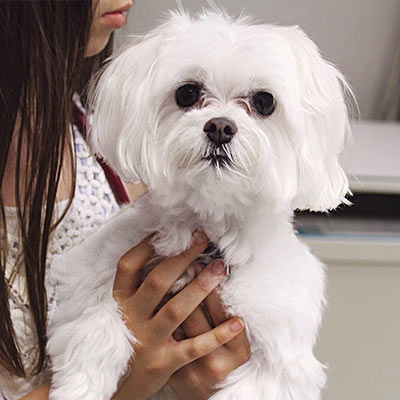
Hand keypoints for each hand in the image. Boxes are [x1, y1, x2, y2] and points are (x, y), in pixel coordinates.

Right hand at [112, 232, 244, 399]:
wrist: (118, 385)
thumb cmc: (126, 338)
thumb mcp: (124, 311)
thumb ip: (139, 288)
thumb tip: (162, 253)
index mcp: (120, 302)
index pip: (127, 266)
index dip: (146, 246)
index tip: (167, 232)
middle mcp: (130, 318)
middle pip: (157, 282)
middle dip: (182, 258)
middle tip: (203, 240)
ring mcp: (147, 341)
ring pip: (176, 310)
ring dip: (200, 287)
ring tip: (220, 268)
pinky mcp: (163, 362)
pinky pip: (194, 347)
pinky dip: (217, 334)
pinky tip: (237, 322)